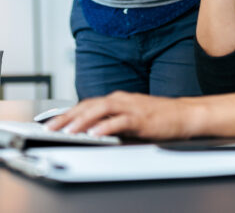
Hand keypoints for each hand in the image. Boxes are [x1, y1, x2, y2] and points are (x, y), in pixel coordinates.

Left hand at [44, 91, 198, 140]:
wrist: (184, 114)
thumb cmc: (158, 117)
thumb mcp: (129, 117)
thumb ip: (112, 120)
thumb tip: (91, 130)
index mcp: (116, 99)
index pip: (86, 105)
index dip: (67, 113)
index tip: (51, 123)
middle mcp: (120, 100)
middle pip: (88, 105)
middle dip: (67, 117)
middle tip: (50, 128)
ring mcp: (131, 107)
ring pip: (101, 110)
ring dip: (82, 121)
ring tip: (69, 131)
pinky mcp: (141, 118)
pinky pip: (120, 121)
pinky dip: (106, 127)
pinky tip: (96, 134)